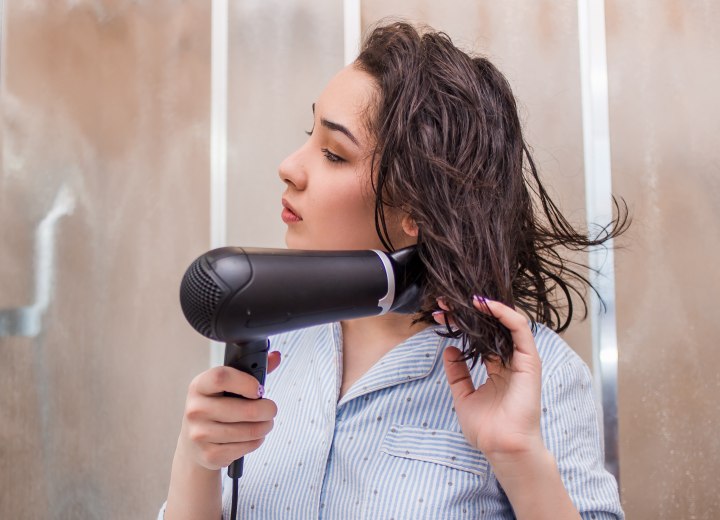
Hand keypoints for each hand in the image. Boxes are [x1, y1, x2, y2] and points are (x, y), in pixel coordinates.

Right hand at [178, 351, 281, 469]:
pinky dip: (255, 442)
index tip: (259, 389)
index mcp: (199, 386)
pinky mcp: (209, 454)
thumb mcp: (227, 386)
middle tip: (271, 409)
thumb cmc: (216, 406)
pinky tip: (252, 437)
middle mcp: (195, 409)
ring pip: (249, 431)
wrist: (194, 442)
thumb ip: (252, 370)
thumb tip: (276, 357)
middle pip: (244, 410)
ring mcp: (200, 434)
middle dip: (267, 410)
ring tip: (264, 423)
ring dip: (265, 427)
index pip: (221, 377)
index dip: (246, 382)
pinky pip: (245, 447)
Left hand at [436, 298, 543, 460]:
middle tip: (445, 303)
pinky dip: (504, 313)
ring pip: (506, 323)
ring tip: (465, 299)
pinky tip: (486, 305)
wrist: (501, 446)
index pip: (480, 338)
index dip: (460, 325)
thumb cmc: (486, 428)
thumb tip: (450, 350)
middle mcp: (510, 361)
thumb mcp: (463, 395)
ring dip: (485, 308)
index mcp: (497, 369)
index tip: (440, 315)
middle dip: (468, 312)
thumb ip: (457, 373)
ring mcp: (521, 360)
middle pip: (490, 328)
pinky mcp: (529, 360)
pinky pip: (520, 329)